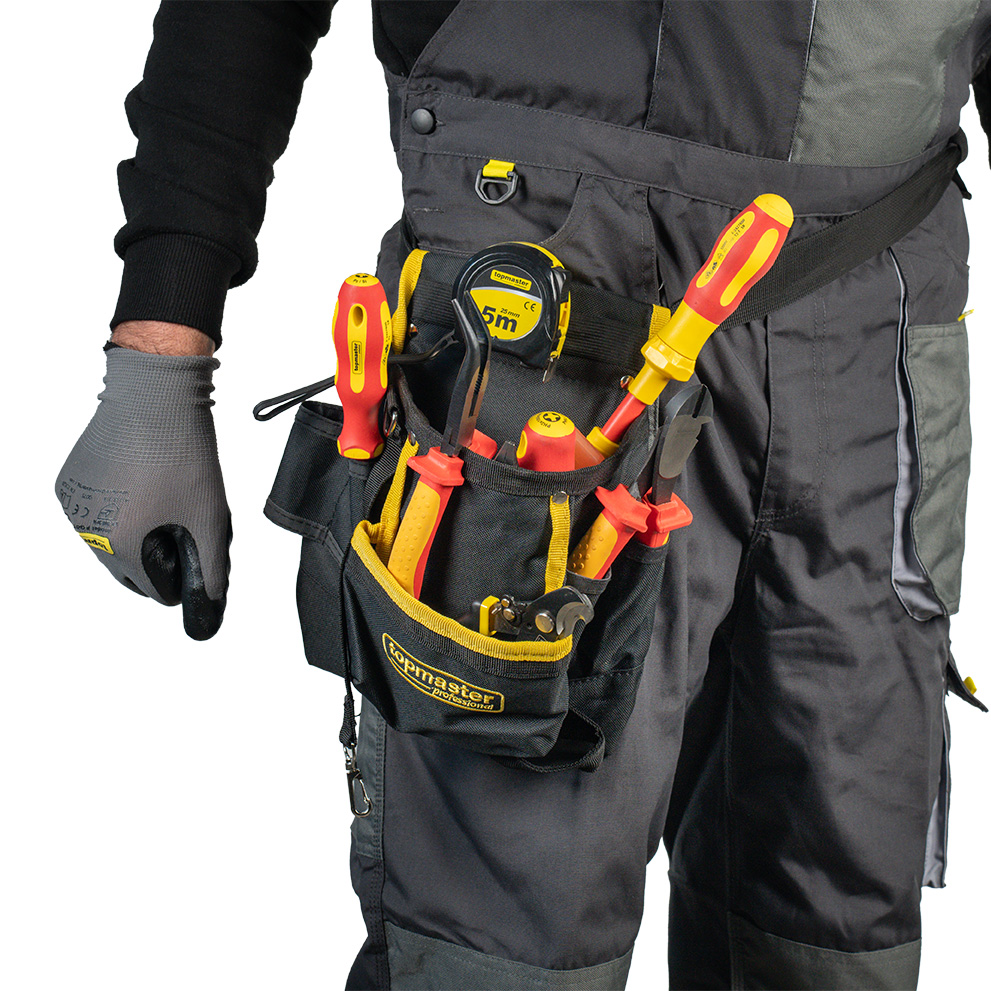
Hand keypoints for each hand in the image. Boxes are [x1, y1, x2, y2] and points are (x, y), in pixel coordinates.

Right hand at [56, 341, 230, 639]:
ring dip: (137, 535)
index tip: (196, 553)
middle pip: (132, 573)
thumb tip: (210, 607)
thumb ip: (212, 570)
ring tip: (162, 498)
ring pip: (111, 546)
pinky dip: (117, 511)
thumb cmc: (185, 456)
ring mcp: (74, 509)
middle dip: (160, 560)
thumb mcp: (212, 519)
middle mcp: (89, 534)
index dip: (183, 577)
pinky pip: (95, 516)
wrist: (153, 399)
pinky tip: (137, 483)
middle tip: (183, 526)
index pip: (157, 592)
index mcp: (123, 548)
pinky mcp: (68, 486)